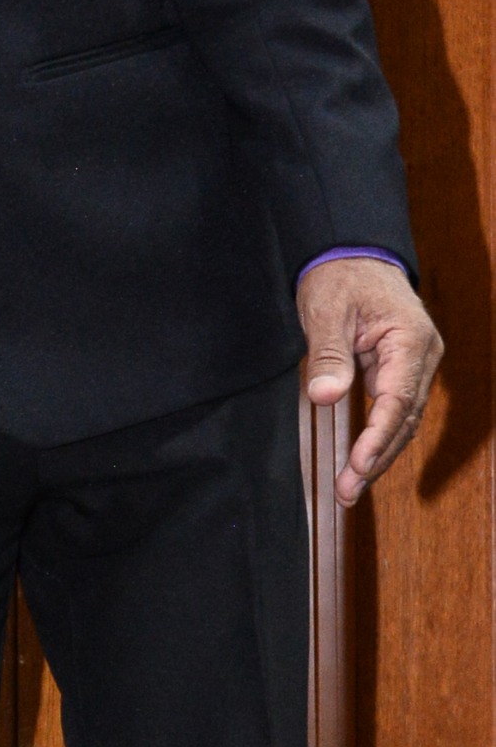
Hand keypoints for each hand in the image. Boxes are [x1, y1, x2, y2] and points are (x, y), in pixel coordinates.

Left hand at [300, 255, 441, 503]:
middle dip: (377, 457)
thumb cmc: (341, 277)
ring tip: (349, 488)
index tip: (358, 464)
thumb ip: (328, 354)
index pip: (398, 399)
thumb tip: (324, 396)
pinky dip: (378, 438)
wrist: (353, 256)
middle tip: (348, 490)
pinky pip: (393, 411)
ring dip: (378, 455)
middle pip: (405, 418)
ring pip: (403, 420)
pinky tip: (359, 463)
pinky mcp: (399, 372)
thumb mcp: (326, 310)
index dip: (379, 436)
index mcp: (410, 339)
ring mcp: (414, 366)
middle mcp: (422, 356)